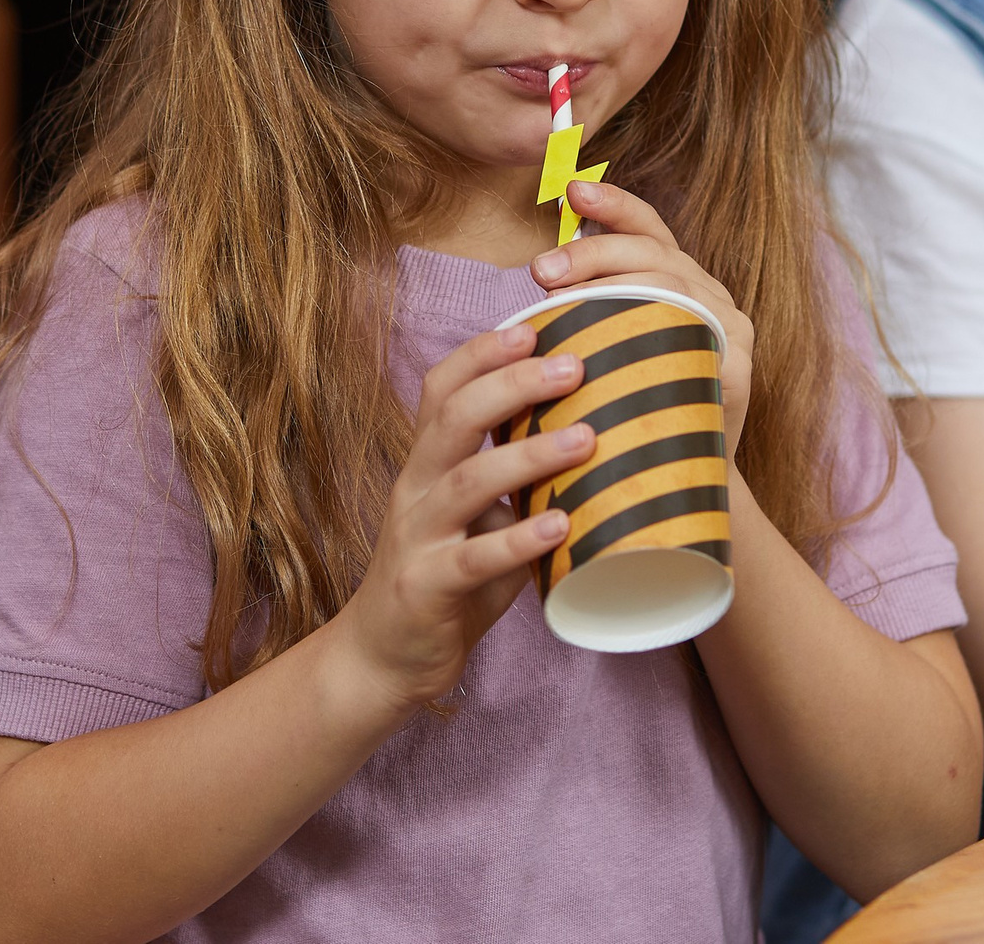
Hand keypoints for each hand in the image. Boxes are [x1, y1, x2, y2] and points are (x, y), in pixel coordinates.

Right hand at [331, 322, 594, 712]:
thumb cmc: (447, 578)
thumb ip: (519, 482)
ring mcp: (417, 537)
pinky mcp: (427, 587)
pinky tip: (560, 525)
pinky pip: (474, 559)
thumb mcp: (477, 518)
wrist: (383, 658)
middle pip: (453, 417)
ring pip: (466, 481)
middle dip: (512, 384)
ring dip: (528, 456)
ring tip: (585, 438)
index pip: (441, 387)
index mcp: (426, 463)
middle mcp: (415, 489)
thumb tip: (600, 434)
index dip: (482, 352)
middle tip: (573, 366)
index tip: (534, 325)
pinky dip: (518, 539)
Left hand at [528, 178, 758, 447]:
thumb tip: (541, 273)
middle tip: (541, 269)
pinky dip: (649, 329)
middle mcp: (713, 298)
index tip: (572, 190)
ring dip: (612, 285)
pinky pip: (695, 336)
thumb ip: (594, 308)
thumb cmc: (630, 411)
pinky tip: (606, 338)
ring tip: (558, 298)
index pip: (651, 230)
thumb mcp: (613, 348)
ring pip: (672, 286)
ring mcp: (732, 333)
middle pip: (656, 253)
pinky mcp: (739, 373)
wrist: (676, 485)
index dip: (614, 204)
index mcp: (683, 282)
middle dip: (595, 251)